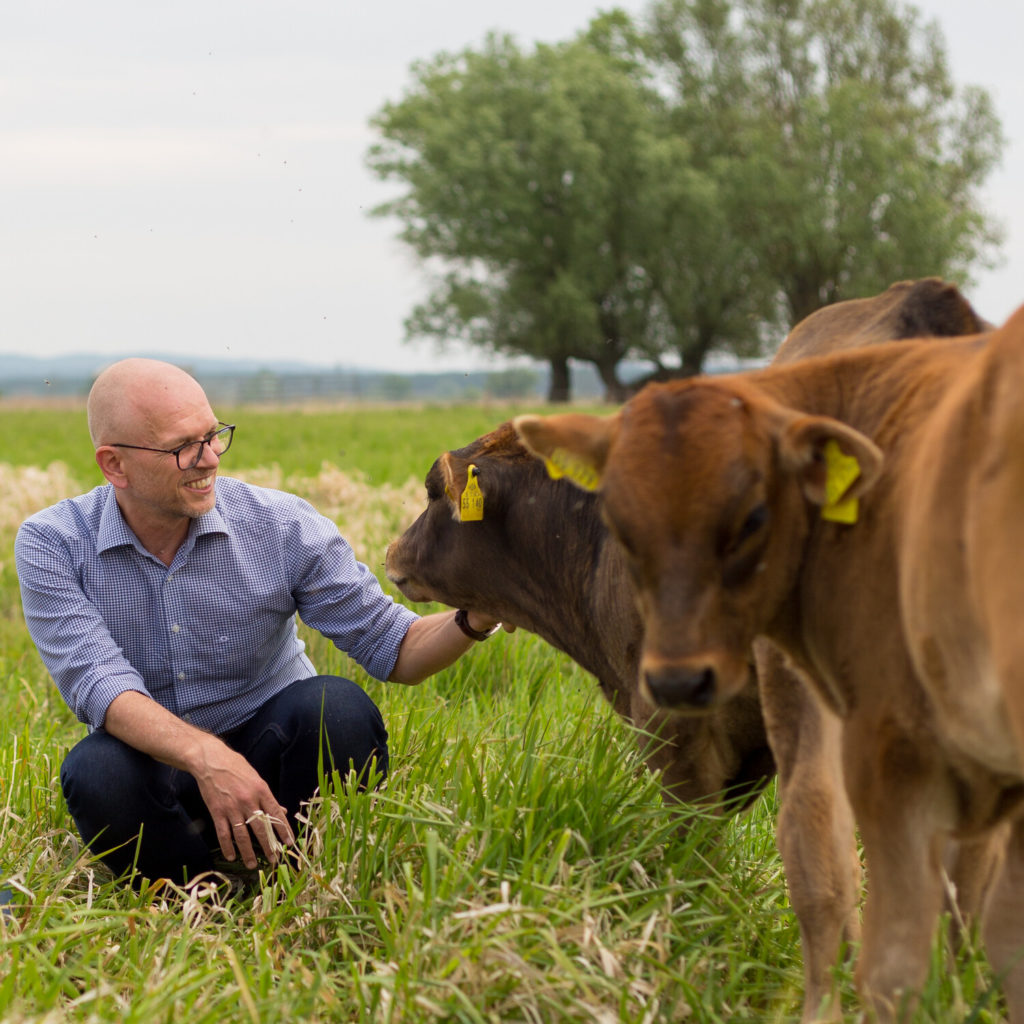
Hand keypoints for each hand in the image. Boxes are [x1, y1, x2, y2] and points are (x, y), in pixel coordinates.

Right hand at [192, 738, 294, 868]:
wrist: (211, 760)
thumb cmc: (236, 767)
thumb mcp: (256, 778)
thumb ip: (268, 797)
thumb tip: (282, 811)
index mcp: (261, 790)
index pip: (276, 814)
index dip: (284, 830)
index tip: (289, 843)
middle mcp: (249, 801)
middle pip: (261, 828)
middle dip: (269, 846)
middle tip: (274, 860)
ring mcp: (232, 808)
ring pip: (242, 835)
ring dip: (248, 852)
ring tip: (253, 865)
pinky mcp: (217, 812)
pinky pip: (224, 833)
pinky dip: (228, 846)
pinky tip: (232, 856)